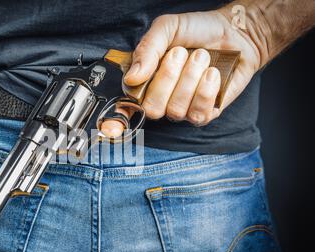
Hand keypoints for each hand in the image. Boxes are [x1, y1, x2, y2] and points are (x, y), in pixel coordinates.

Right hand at [101, 7, 265, 136]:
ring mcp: (182, 109)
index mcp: (144, 81)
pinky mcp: (204, 113)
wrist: (235, 32)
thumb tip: (132, 78)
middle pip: (151, 109)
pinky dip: (206, 90)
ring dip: (191, 78)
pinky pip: (198, 114)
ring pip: (176, 110)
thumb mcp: (167, 28)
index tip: (112, 128)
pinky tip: (212, 73)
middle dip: (167, 78)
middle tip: (180, 54)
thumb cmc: (198, 30)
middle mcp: (160, 99)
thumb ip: (147, 49)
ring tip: (201, 57)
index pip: (125, 109)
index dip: (115, 122)